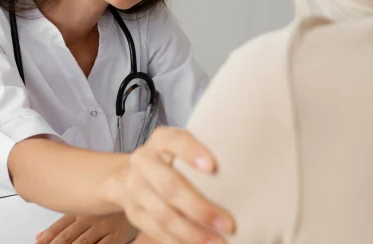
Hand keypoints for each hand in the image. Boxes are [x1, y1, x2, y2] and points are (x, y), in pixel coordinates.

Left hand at [35, 212, 136, 243]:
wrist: (136, 193)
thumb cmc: (108, 206)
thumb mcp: (83, 211)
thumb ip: (62, 224)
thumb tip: (38, 237)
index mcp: (79, 211)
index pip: (58, 227)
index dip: (47, 238)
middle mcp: (89, 218)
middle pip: (67, 237)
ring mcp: (104, 226)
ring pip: (82, 243)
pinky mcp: (118, 235)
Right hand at [104, 127, 235, 243]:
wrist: (125, 175)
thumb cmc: (169, 161)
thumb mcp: (180, 148)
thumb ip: (202, 157)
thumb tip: (248, 175)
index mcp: (161, 140)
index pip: (176, 141)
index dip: (192, 152)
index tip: (213, 167)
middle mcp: (143, 162)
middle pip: (169, 186)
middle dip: (199, 208)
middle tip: (228, 225)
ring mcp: (135, 189)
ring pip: (162, 215)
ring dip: (192, 232)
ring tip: (217, 242)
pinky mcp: (133, 212)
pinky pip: (156, 231)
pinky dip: (177, 241)